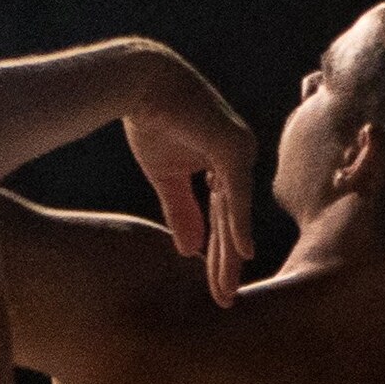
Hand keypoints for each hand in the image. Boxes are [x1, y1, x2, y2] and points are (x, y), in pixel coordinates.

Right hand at [106, 40, 254, 306]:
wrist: (141, 83)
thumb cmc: (153, 121)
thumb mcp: (165, 176)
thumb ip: (181, 211)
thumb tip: (188, 249)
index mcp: (226, 166)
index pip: (224, 217)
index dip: (218, 252)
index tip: (215, 285)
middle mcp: (240, 161)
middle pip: (234, 221)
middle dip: (226, 262)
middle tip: (224, 300)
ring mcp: (239, 153)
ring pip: (236, 213)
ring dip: (230, 253)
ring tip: (226, 287)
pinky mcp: (231, 148)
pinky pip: (235, 194)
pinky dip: (238, 223)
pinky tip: (243, 251)